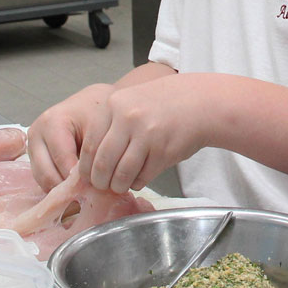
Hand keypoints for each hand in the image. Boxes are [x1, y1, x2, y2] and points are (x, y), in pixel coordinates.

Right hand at [27, 83, 114, 189]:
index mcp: (51, 123)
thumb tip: (90, 185)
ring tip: (86, 192)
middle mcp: (35, 135)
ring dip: (63, 190)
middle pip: (47, 175)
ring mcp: (32, 146)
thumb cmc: (100, 112)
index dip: (80, 179)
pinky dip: (60, 186)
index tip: (98, 187)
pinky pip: (44, 179)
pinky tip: (77, 188)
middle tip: (91, 195)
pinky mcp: (34, 156)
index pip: (63, 162)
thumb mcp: (103, 128)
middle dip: (69, 189)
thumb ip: (95, 154)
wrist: (94, 102)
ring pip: (43, 181)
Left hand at [77, 75, 210, 192]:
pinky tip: (138, 180)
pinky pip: (142, 176)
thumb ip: (111, 123)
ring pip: (121, 173)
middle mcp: (128, 118)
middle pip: (103, 161)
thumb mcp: (132, 101)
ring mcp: (147, 135)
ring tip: (118, 186)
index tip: (87, 175)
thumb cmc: (164, 103)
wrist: (201, 102)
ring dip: (118, 185)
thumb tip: (91, 158)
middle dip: (99, 180)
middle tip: (100, 186)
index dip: (86, 165)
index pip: (90, 143)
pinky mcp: (163, 151)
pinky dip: (137, 183)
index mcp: (115, 104)